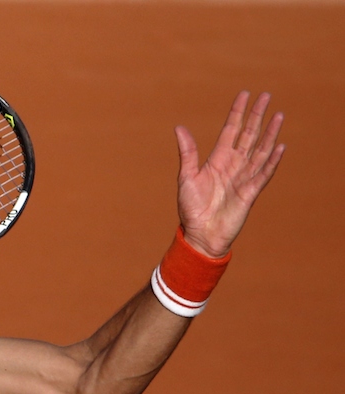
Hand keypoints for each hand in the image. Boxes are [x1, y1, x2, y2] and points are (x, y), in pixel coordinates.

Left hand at [175, 91, 284, 257]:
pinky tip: (280, 146)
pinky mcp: (251, 191)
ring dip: (270, 133)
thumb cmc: (191, 207)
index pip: (231, 130)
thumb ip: (188, 152)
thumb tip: (179, 127)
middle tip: (266, 95)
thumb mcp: (187, 176)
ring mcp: (244, 177)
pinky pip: (264, 173)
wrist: (200, 233)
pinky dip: (273, 160)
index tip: (245, 94)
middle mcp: (233, 165)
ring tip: (278, 115)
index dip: (238, 112)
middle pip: (249, 135)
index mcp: (217, 159)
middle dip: (257, 116)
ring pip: (261, 150)